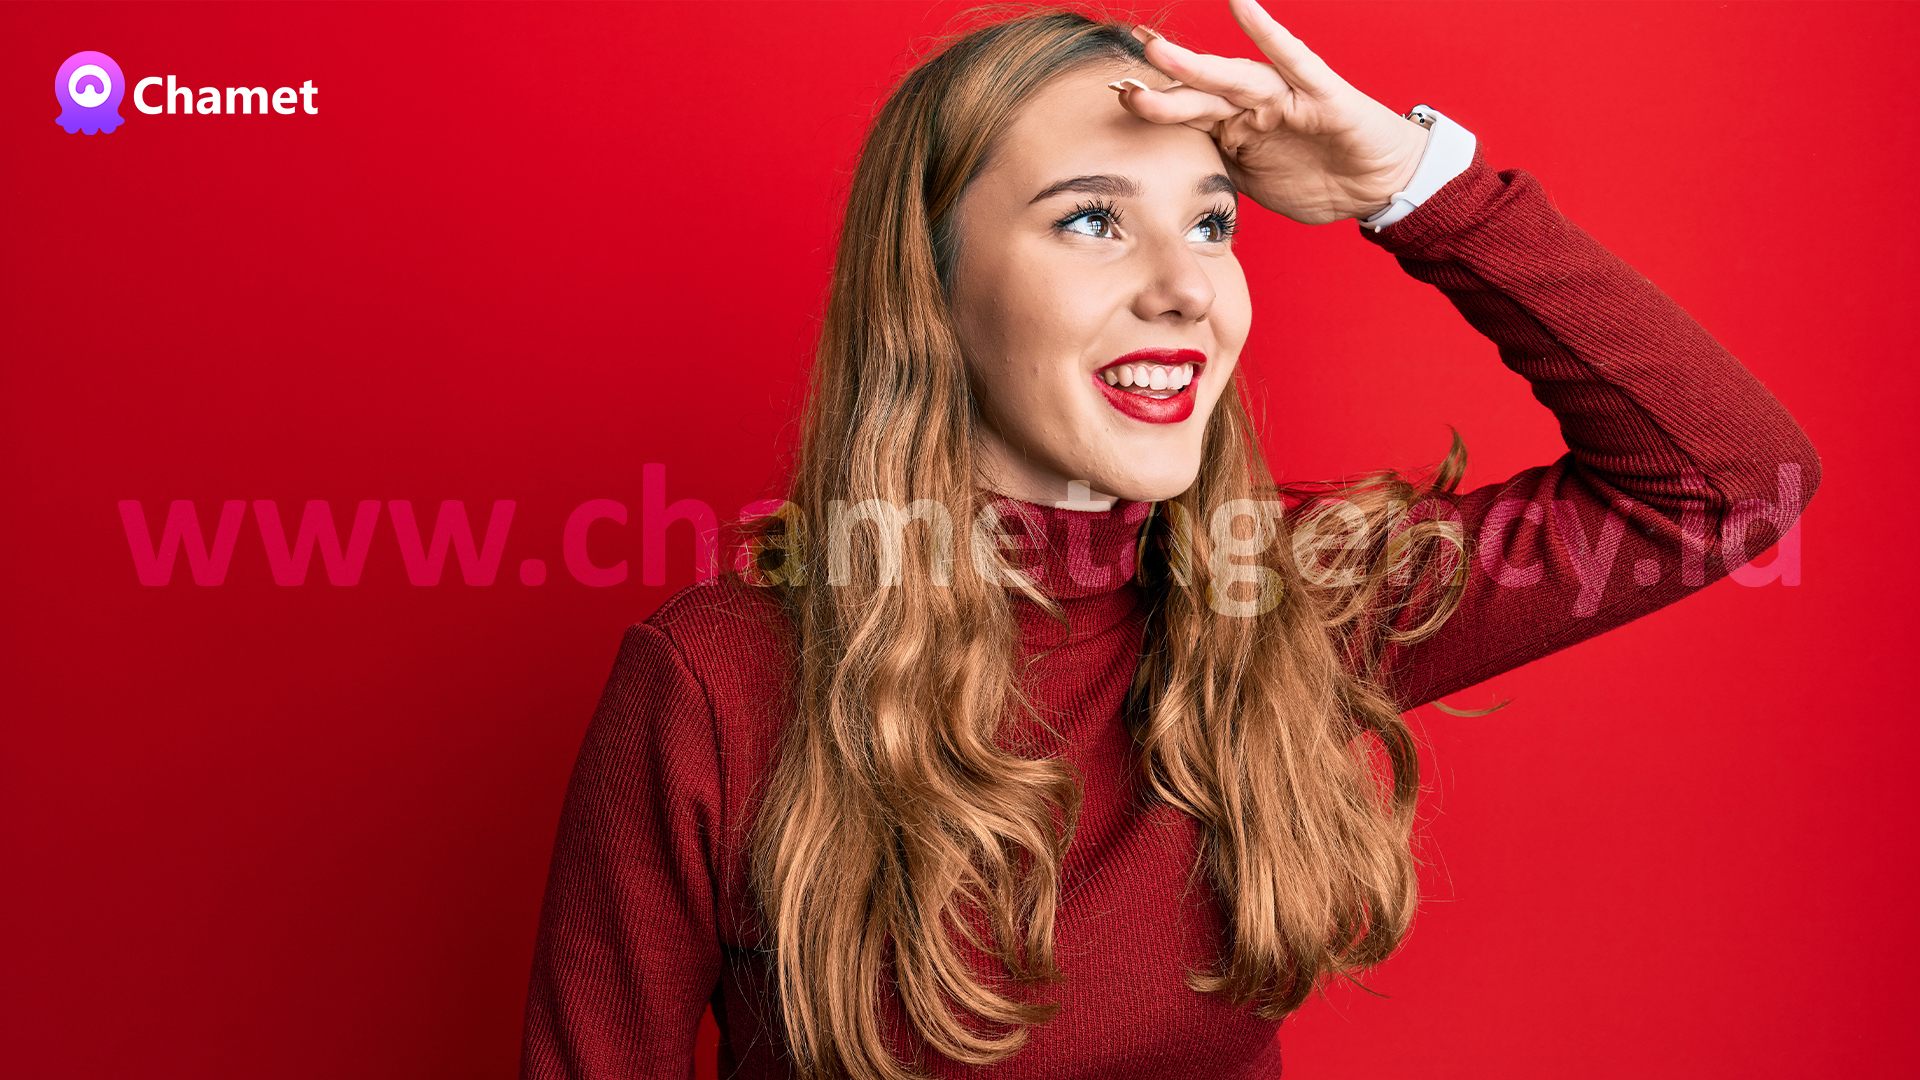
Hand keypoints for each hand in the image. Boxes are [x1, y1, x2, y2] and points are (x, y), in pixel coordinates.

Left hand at [1114, 0, 1429, 224]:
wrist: (1378, 184)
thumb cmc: (1318, 178)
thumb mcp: (1253, 184)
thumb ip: (1216, 171)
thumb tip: (1170, 181)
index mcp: (1234, 128)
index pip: (1186, 114)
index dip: (1153, 107)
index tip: (1115, 95)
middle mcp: (1253, 105)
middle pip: (1198, 95)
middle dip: (1159, 89)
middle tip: (1121, 82)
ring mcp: (1284, 96)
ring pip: (1231, 78)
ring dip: (1193, 67)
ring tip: (1156, 52)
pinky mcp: (1319, 94)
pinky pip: (1292, 60)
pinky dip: (1266, 32)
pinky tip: (1242, 5)